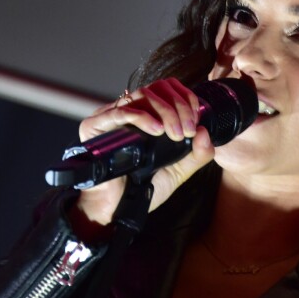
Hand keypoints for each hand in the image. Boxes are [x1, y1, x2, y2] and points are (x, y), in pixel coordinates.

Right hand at [71, 78, 214, 232]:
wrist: (114, 209)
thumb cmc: (140, 189)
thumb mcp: (176, 172)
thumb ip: (195, 155)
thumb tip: (205, 131)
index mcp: (143, 117)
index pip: (165, 89)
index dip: (184, 97)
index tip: (195, 120)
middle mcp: (126, 112)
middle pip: (156, 88)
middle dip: (178, 106)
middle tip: (187, 130)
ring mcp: (108, 117)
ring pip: (141, 95)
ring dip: (165, 111)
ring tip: (175, 134)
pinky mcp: (93, 126)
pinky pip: (120, 112)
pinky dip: (142, 117)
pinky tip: (156, 131)